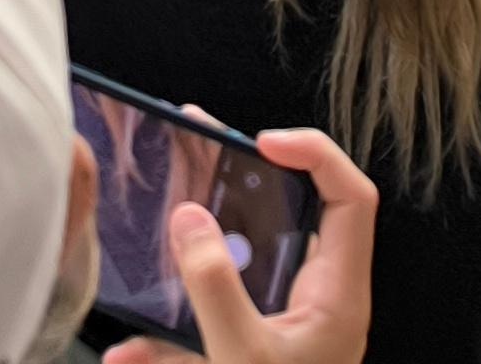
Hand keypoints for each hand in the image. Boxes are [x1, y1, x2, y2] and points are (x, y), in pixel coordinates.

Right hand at [101, 126, 374, 363]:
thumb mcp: (243, 358)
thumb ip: (214, 287)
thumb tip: (189, 218)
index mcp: (338, 295)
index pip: (350, 198)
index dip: (314, 155)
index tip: (259, 142)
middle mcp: (321, 301)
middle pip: (297, 212)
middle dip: (247, 172)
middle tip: (198, 139)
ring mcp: (292, 325)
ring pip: (256, 256)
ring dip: (211, 226)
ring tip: (171, 182)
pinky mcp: (262, 349)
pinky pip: (224, 309)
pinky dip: (182, 313)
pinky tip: (130, 350)